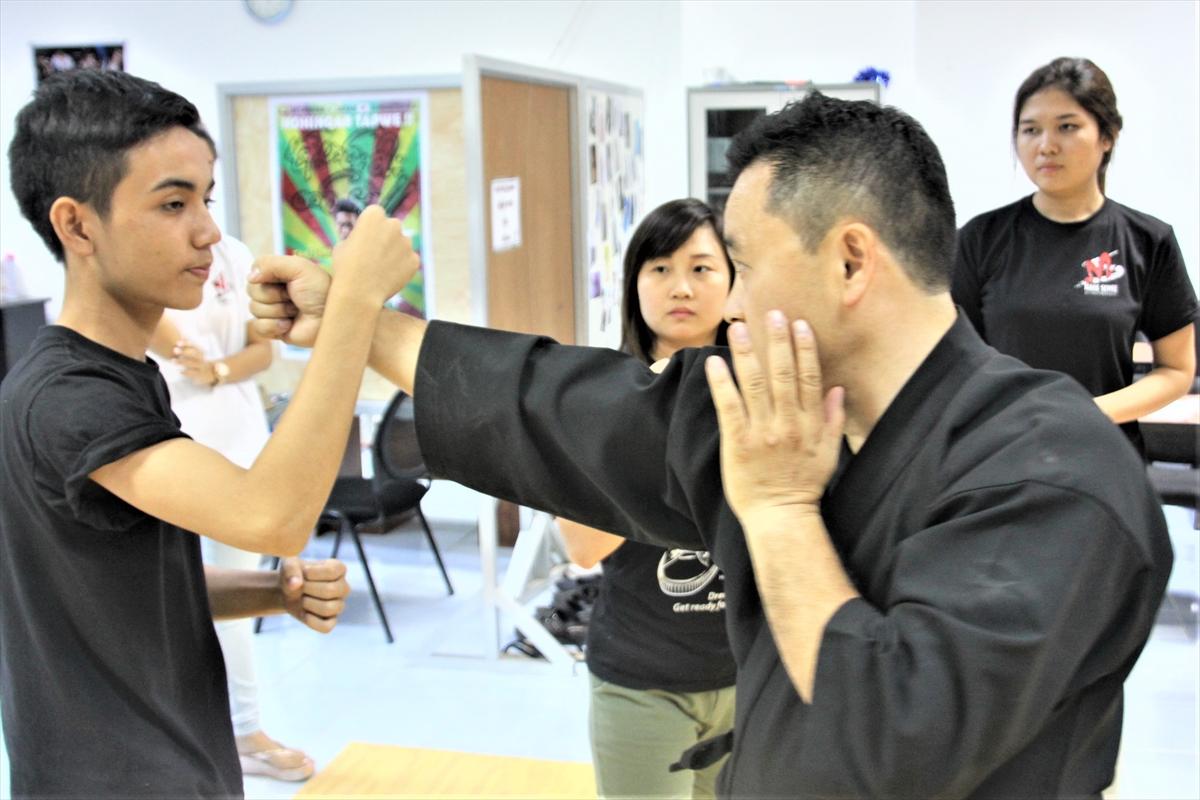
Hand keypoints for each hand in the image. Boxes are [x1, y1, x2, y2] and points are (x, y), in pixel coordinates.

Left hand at [171, 341, 217, 386]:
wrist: (209, 372)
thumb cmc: (196, 360)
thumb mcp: (194, 352)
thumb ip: (188, 346)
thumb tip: (181, 336)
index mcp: (199, 351)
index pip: (194, 346)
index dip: (186, 344)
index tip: (178, 343)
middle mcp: (201, 358)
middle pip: (194, 354)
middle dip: (184, 352)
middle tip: (174, 350)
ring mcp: (201, 366)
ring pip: (193, 364)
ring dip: (182, 362)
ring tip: (172, 360)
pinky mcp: (199, 375)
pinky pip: (194, 373)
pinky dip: (187, 373)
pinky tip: (180, 371)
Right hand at [248, 255, 330, 346]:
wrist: (331, 318)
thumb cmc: (320, 291)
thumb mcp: (299, 268)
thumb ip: (271, 264)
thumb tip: (250, 277)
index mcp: (278, 274)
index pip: (254, 273)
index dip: (267, 277)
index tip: (286, 280)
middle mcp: (273, 291)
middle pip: (252, 291)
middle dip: (275, 295)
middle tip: (294, 297)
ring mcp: (273, 311)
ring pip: (254, 309)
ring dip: (278, 310)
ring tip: (296, 311)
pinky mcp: (274, 329)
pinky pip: (259, 327)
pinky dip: (274, 326)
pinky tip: (289, 325)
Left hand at [278, 557, 349, 633]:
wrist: (286, 591)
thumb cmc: (293, 574)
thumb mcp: (288, 563)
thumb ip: (291, 569)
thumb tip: (296, 584)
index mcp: (339, 569)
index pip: (331, 571)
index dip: (311, 573)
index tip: (303, 572)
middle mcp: (343, 587)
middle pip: (330, 590)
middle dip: (308, 589)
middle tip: (300, 587)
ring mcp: (339, 605)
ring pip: (328, 609)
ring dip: (308, 604)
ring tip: (302, 599)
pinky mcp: (331, 621)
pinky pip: (326, 627)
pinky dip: (311, 621)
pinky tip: (304, 613)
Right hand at [330, 204, 419, 305]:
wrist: (359, 292)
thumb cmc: (346, 267)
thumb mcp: (343, 244)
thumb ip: (357, 236)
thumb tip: (362, 238)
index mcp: (374, 215)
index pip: (376, 214)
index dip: (370, 227)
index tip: (366, 238)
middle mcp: (394, 224)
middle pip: (392, 227)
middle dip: (386, 237)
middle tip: (375, 254)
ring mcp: (407, 242)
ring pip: (402, 244)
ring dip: (395, 252)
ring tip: (381, 268)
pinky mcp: (415, 259)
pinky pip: (408, 260)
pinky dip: (402, 267)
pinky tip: (389, 276)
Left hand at [704, 312, 844, 521]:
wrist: (781, 517)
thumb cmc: (804, 486)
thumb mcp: (828, 454)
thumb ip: (832, 420)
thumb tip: (837, 388)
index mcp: (810, 424)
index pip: (809, 378)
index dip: (804, 349)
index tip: (798, 325)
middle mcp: (787, 424)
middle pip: (782, 374)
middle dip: (777, 342)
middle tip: (770, 313)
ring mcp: (761, 432)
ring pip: (754, 385)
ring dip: (747, 354)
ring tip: (738, 329)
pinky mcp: (738, 442)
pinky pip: (729, 406)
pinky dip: (722, 383)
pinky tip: (715, 362)